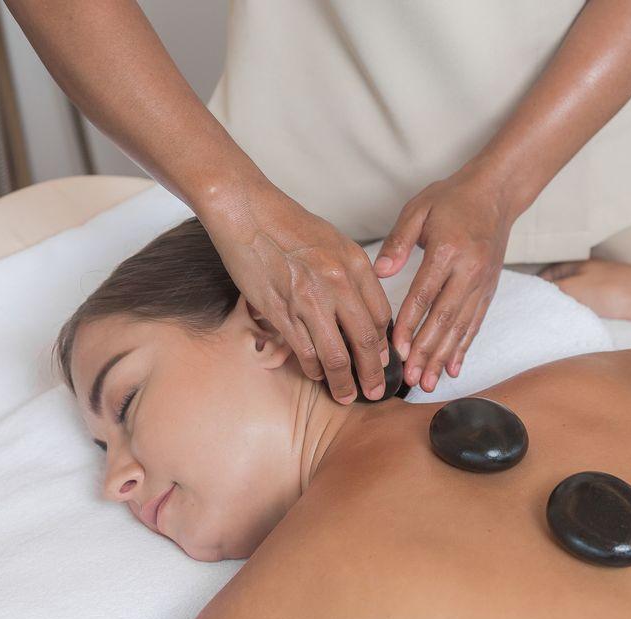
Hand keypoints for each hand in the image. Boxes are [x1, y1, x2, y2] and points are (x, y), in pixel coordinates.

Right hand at [200, 179, 393, 404]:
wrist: (247, 212)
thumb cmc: (288, 224)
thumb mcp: (335, 243)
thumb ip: (353, 275)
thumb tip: (364, 310)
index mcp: (355, 265)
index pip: (381, 317)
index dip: (383, 345)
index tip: (383, 360)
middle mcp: (337, 284)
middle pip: (366, 342)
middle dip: (373, 374)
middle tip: (375, 391)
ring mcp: (309, 301)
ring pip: (336, 356)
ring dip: (343, 383)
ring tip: (345, 395)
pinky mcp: (281, 312)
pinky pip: (305, 352)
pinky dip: (313, 369)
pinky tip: (316, 374)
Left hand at [374, 168, 518, 391]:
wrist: (496, 194)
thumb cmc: (452, 199)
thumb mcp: (418, 209)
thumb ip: (398, 241)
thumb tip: (380, 272)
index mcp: (447, 251)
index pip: (424, 295)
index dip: (410, 324)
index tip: (396, 349)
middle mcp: (469, 271)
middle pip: (445, 319)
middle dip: (427, 352)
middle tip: (411, 378)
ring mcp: (482, 283)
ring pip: (461, 328)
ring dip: (444, 358)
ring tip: (429, 382)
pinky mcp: (489, 290)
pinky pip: (475, 324)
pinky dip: (464, 349)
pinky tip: (454, 369)